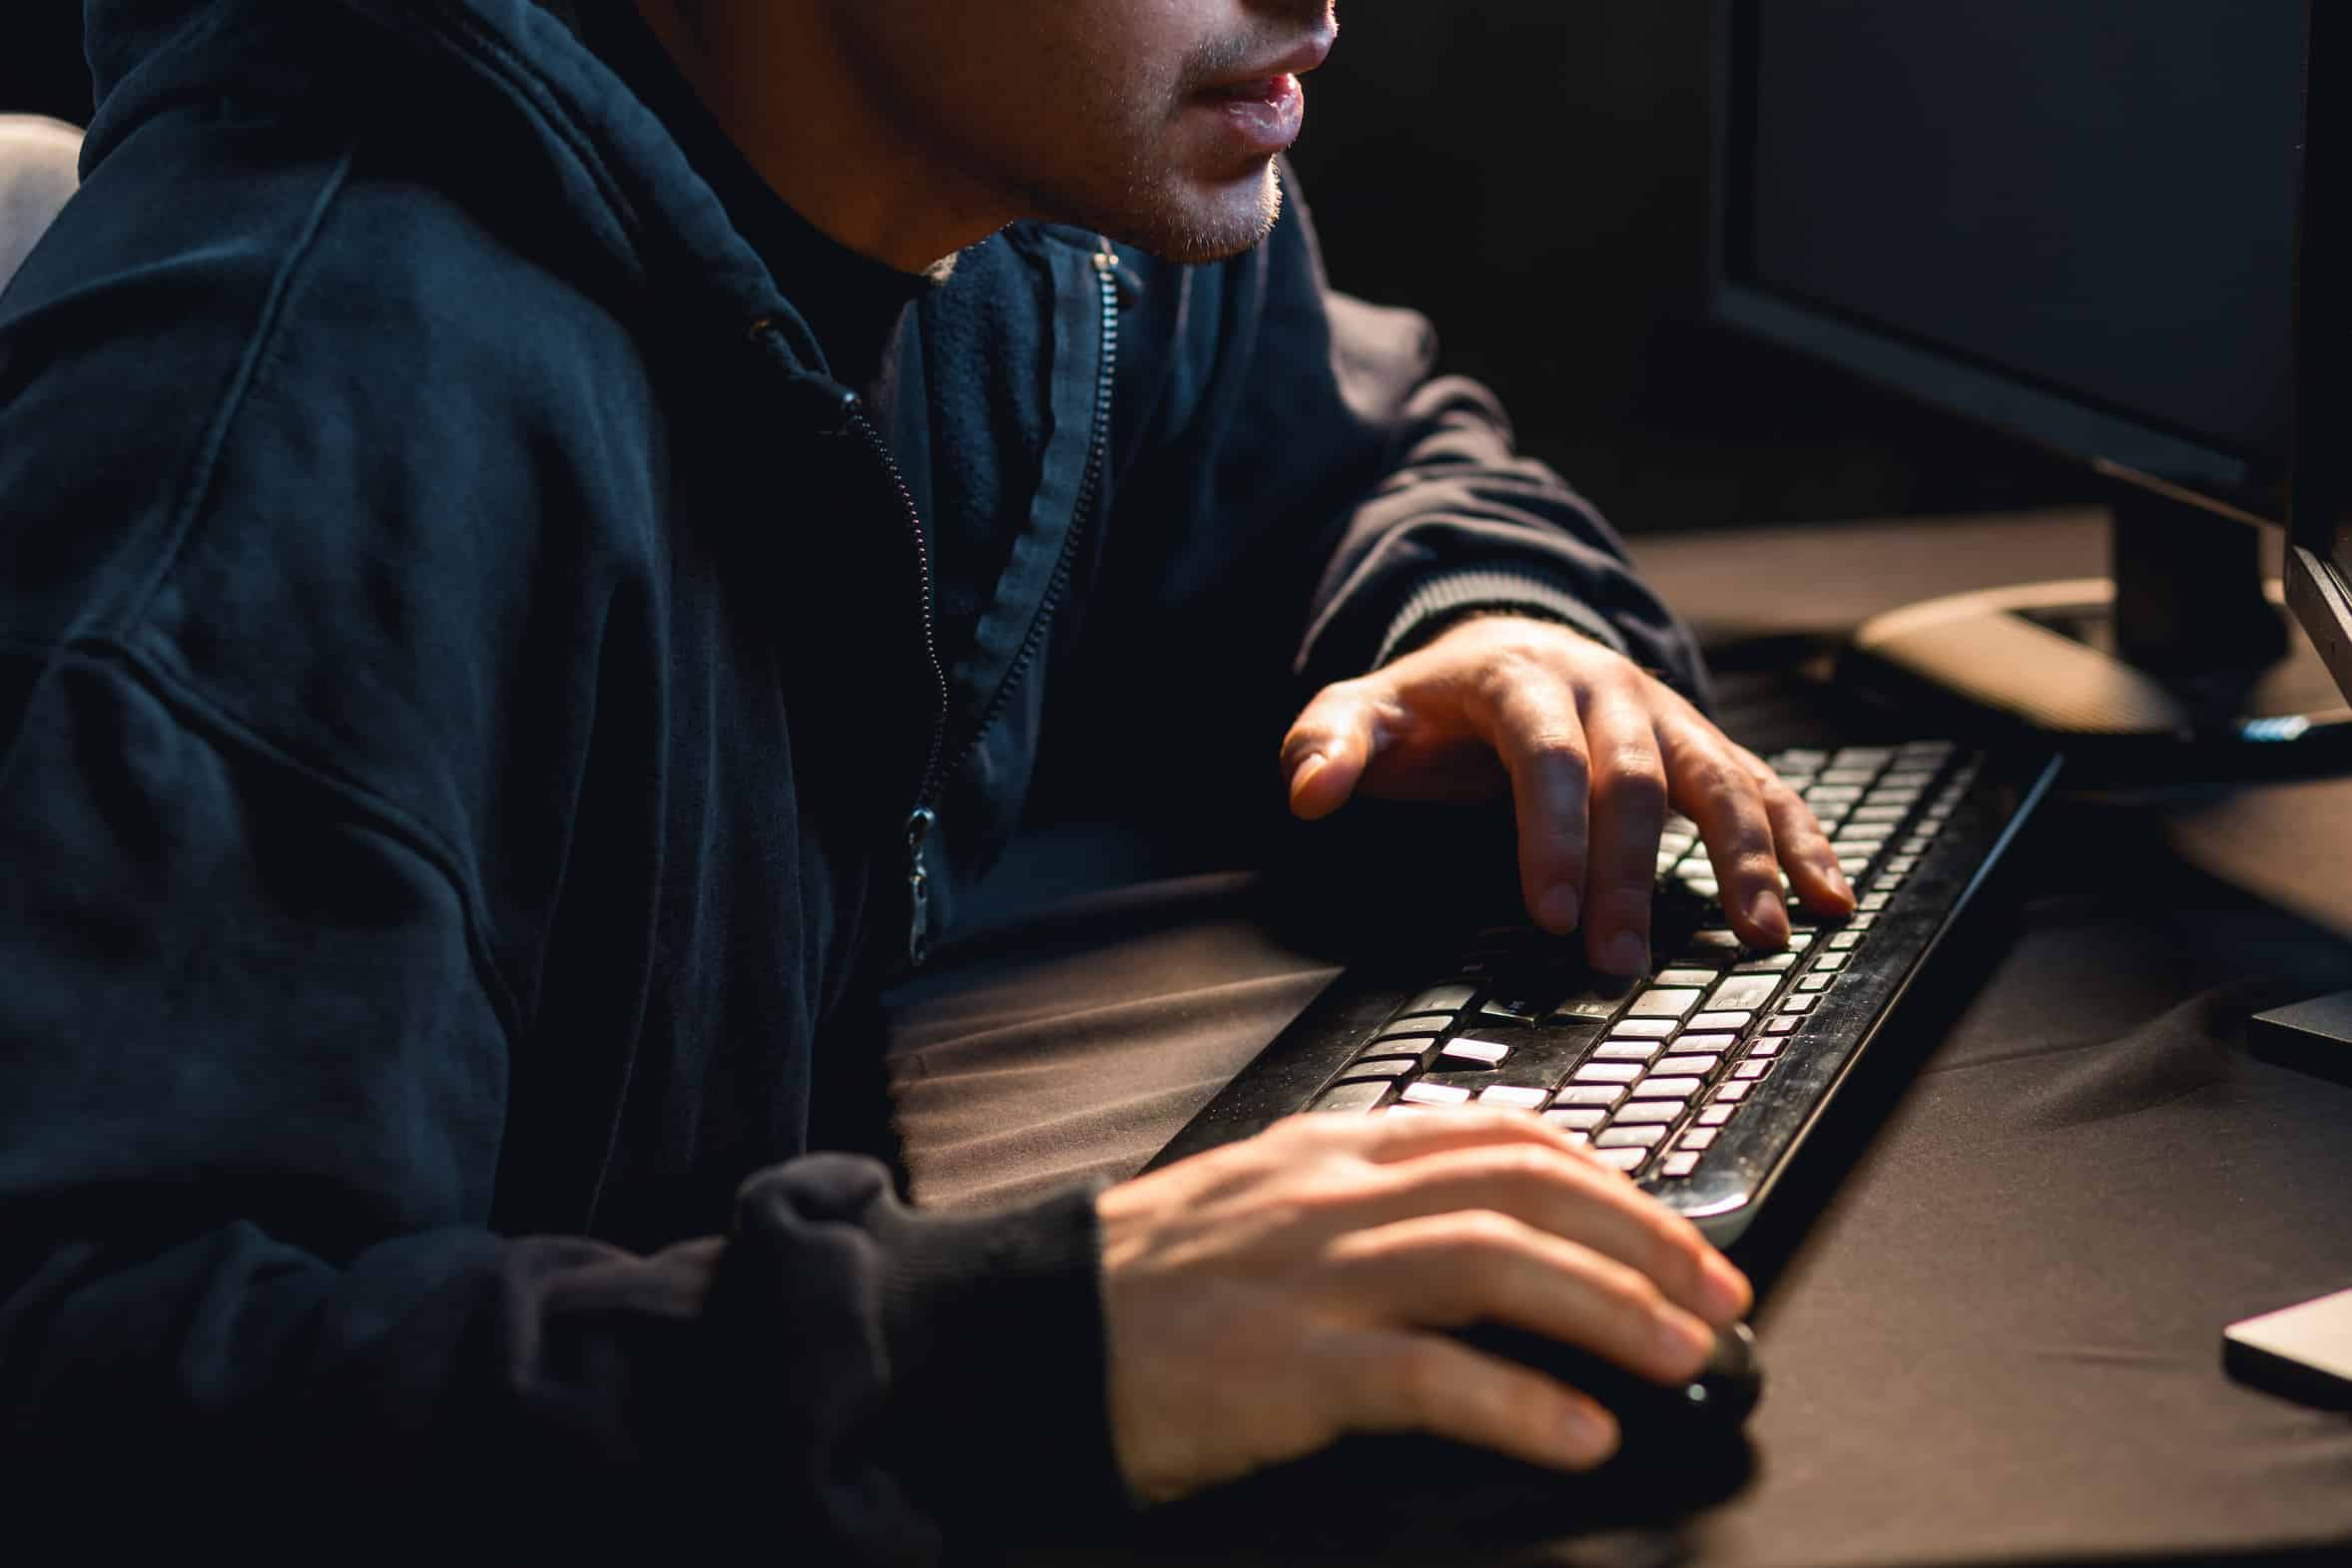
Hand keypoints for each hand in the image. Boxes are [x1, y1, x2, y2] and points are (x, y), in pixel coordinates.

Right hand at [1097, 1110, 1752, 1504]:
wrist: (1033, 1331)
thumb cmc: (1151, 1281)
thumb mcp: (1264, 1203)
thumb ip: (1367, 1198)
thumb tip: (1492, 1227)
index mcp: (1333, 1152)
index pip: (1503, 1135)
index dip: (1612, 1181)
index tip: (1680, 1231)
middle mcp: (1334, 1196)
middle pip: (1522, 1188)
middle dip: (1641, 1238)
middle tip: (1718, 1294)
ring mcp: (1311, 1276)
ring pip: (1494, 1263)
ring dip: (1608, 1309)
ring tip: (1685, 1356)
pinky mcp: (1288, 1367)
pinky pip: (1428, 1375)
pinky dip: (1520, 1403)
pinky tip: (1580, 1433)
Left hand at [1280, 616, 1855, 970]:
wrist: (1501, 644)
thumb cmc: (1430, 707)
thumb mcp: (1361, 712)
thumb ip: (1327, 745)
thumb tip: (1308, 792)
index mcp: (1518, 676)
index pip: (1543, 751)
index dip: (1550, 830)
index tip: (1545, 912)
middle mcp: (1604, 687)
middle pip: (1632, 776)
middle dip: (1629, 874)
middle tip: (1618, 961)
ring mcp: (1663, 713)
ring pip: (1716, 776)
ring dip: (1742, 859)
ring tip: (1758, 936)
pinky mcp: (1700, 744)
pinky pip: (1763, 786)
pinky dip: (1799, 840)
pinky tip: (1828, 898)